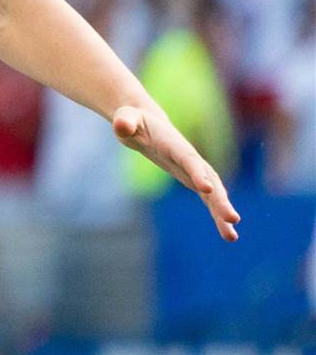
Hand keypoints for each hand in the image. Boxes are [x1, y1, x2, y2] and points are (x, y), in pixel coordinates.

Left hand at [113, 103, 239, 241]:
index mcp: (174, 144)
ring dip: (223, 212)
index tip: (206, 188)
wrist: (144, 122)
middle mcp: (189, 158)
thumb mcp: (124, 118)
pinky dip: (217, 214)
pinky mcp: (191, 179)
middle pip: (209, 179)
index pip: (188, 160)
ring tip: (232, 236)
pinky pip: (208, 198)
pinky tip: (227, 232)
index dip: (197, 172)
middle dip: (220, 199)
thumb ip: (124, 121)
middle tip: (233, 219)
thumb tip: (121, 127)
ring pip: (214, 192)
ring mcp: (193, 170)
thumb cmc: (132, 120)